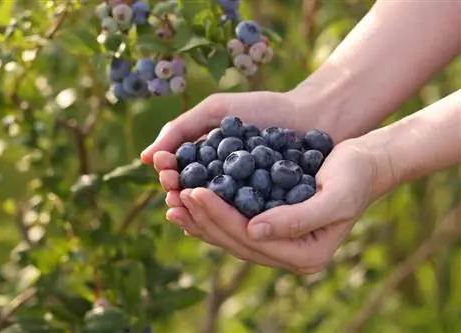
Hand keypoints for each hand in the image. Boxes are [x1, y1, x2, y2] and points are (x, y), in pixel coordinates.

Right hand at [140, 91, 321, 235]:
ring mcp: (240, 199)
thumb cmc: (262, 109)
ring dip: (198, 211)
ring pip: (213, 211)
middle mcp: (219, 184)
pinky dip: (229, 218)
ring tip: (189, 204)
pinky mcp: (263, 211)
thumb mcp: (215, 111)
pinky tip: (220, 217)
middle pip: (191, 196)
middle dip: (179, 194)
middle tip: (174, 191)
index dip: (169, 175)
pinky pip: (241, 218)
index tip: (166, 169)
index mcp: (205, 163)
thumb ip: (180, 129)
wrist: (309, 116)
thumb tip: (143, 158)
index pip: (178, 176)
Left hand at [171, 140, 390, 273]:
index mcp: (305, 255)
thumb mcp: (334, 197)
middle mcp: (289, 254)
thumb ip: (298, 219)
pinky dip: (213, 212)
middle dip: (204, 218)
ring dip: (201, 218)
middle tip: (176, 194)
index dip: (220, 216)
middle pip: (235, 240)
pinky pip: (235, 223)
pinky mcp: (270, 226)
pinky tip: (191, 200)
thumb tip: (254, 232)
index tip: (195, 192)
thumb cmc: (354, 177)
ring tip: (174, 200)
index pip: (252, 239)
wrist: (364, 165)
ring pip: (230, 235)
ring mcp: (278, 243)